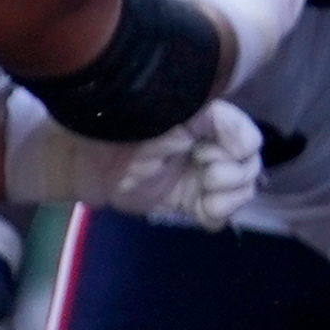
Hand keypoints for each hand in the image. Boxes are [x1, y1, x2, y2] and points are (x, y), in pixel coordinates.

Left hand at [2, 95, 264, 227]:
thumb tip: (243, 146)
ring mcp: (199, 175)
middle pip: (249, 167)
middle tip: (206, 176)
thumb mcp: (164, 112)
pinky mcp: (187, 201)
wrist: (81, 160)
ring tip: (205, 201)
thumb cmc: (118, 125)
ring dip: (229, 199)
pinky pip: (219, 214)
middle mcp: (209, 147)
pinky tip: (203, 215)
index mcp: (206, 122)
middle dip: (233, 176)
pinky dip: (218, 217)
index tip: (205, 151)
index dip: (238, 148)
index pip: (247, 138)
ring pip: (240, 191)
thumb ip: (207, 118)